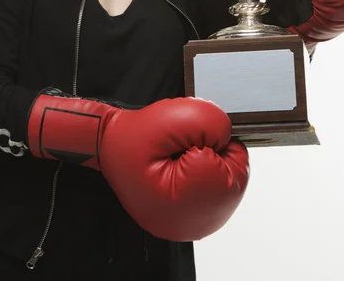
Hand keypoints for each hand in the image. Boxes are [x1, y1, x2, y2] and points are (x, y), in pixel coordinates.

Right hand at [28, 90, 248, 240]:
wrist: (108, 147)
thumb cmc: (132, 137)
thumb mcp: (171, 117)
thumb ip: (209, 122)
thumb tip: (229, 134)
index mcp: (186, 202)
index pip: (236, 165)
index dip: (214, 142)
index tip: (186, 140)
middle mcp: (191, 224)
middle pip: (235, 177)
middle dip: (214, 154)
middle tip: (181, 147)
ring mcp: (192, 227)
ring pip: (227, 185)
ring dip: (210, 165)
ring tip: (178, 158)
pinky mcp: (191, 222)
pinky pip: (215, 194)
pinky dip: (204, 177)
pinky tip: (180, 170)